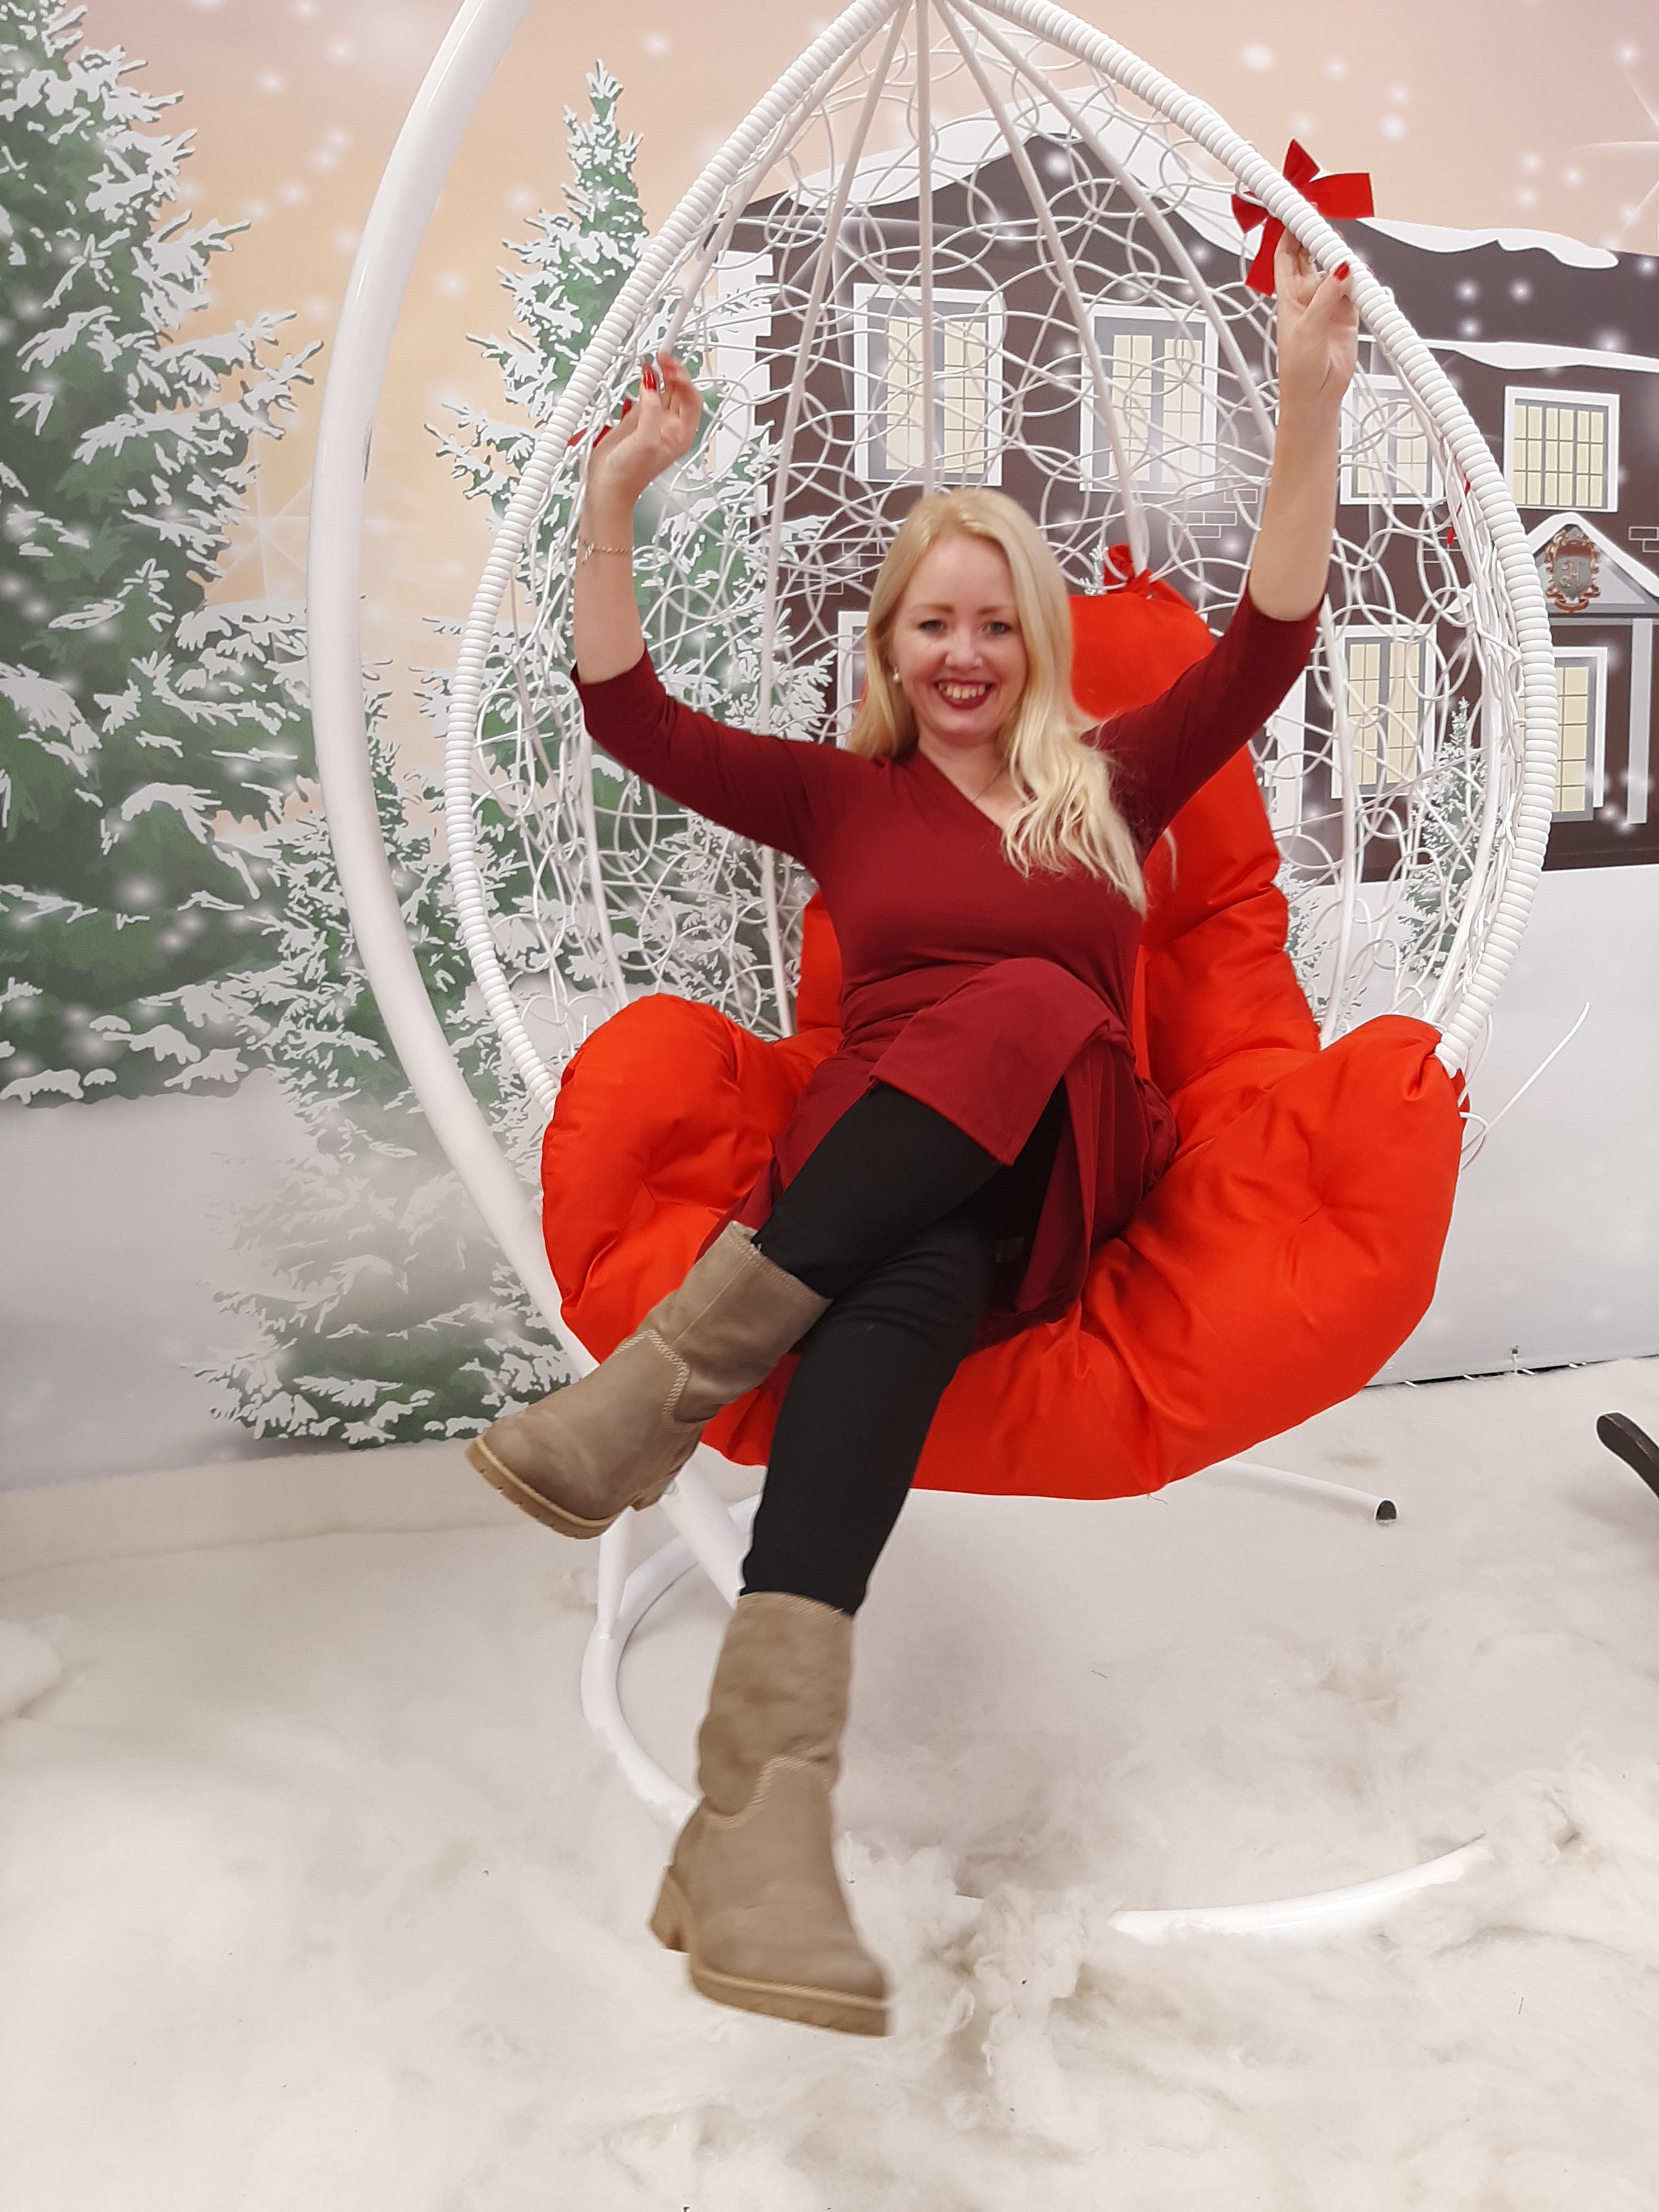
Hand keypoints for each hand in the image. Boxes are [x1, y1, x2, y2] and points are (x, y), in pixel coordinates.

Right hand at [584, 352, 702, 514]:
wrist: (606, 486)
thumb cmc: (629, 475)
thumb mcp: (645, 441)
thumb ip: (650, 411)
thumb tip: (650, 385)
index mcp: (680, 434)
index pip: (691, 399)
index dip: (684, 380)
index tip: (671, 366)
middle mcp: (670, 426)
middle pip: (679, 390)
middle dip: (673, 371)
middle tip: (662, 356)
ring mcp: (653, 420)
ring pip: (663, 389)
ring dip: (660, 373)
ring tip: (653, 360)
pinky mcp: (636, 418)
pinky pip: (645, 394)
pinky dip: (645, 381)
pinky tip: (642, 372)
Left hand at [1273, 234, 1357, 420]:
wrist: (1316, 397)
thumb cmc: (1298, 370)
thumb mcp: (1308, 329)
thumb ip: (1326, 296)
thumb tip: (1341, 269)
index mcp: (1287, 296)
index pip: (1287, 253)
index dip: (1291, 230)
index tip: (1298, 209)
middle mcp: (1307, 295)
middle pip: (1313, 253)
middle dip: (1320, 236)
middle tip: (1330, 222)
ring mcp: (1329, 302)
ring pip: (1339, 268)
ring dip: (1346, 261)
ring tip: (1350, 261)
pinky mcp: (1348, 312)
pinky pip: (1358, 287)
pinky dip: (1363, 282)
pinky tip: (1364, 281)